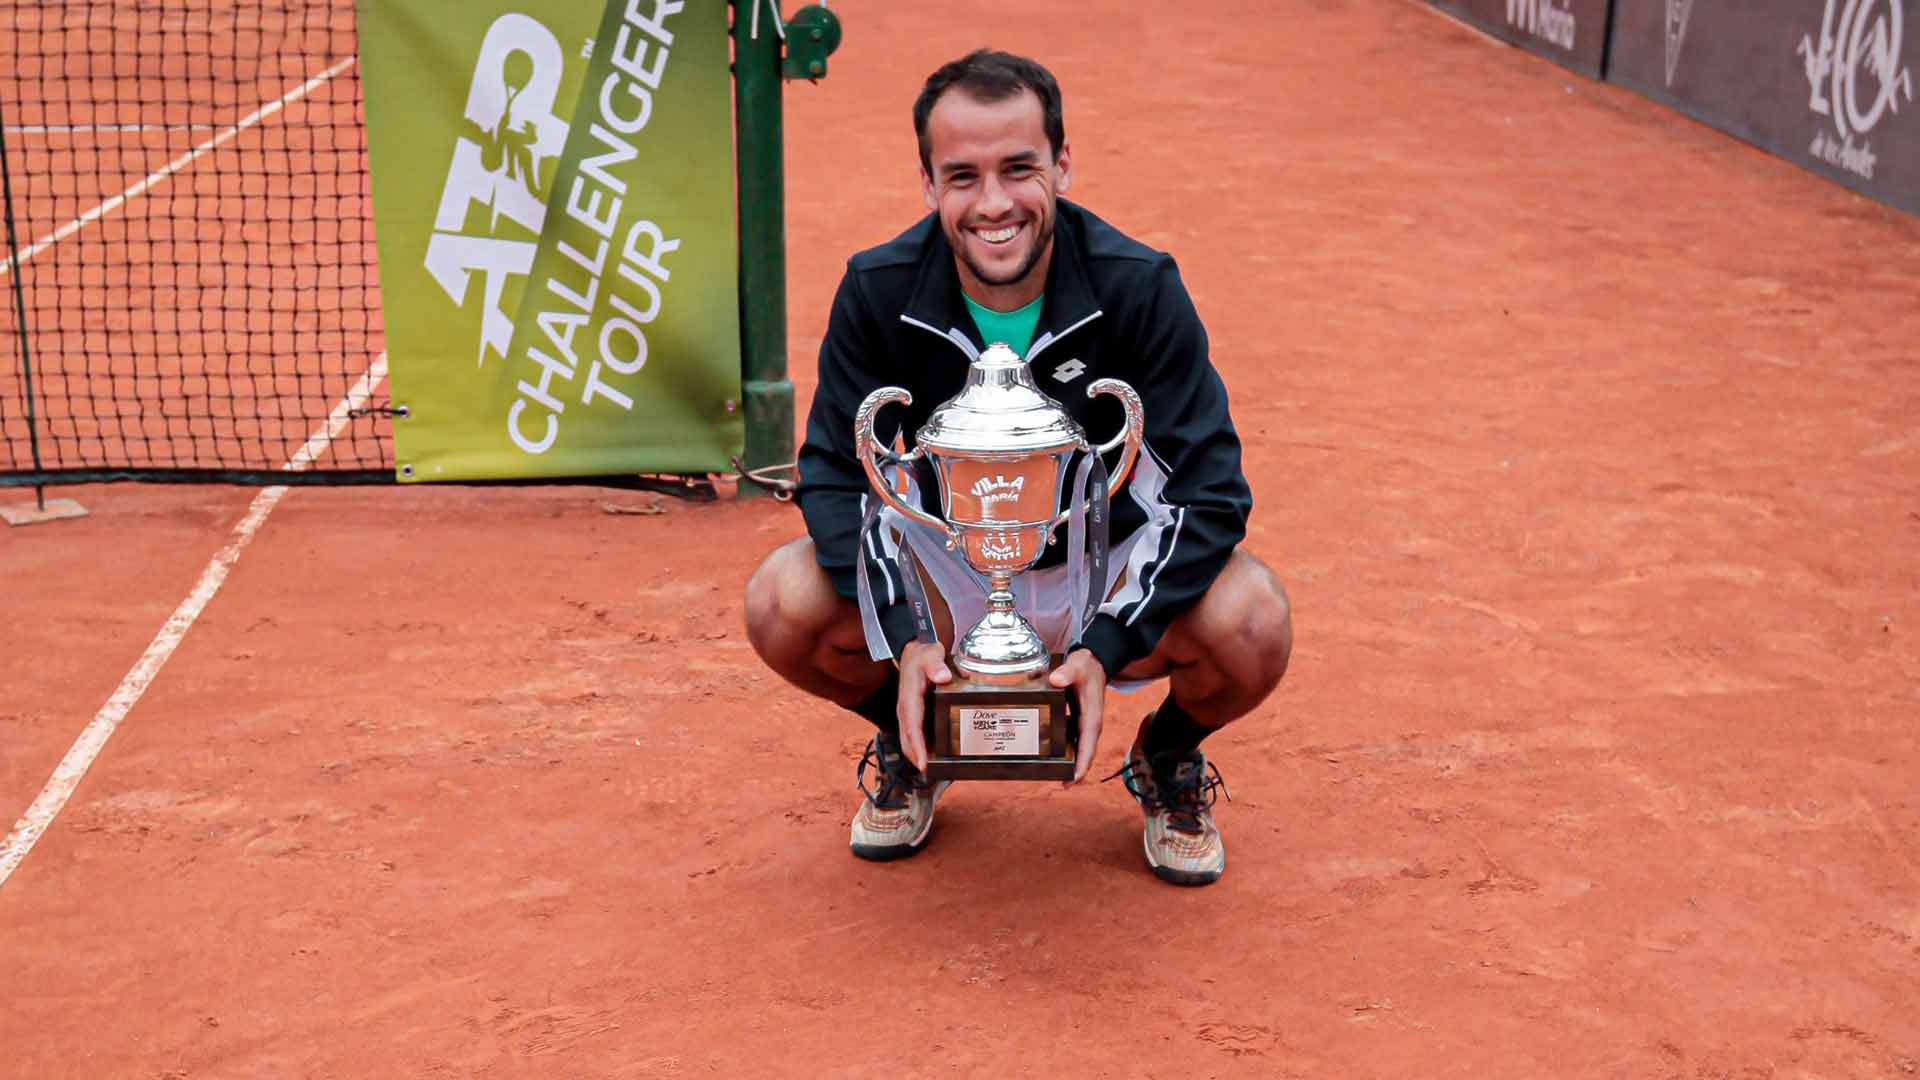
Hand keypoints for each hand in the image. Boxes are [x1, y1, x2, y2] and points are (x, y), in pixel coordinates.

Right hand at [895, 640, 952, 771]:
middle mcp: (905, 708)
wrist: (913, 649)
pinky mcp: (911, 713)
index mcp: (910, 697)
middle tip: (929, 772)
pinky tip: (929, 754)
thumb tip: (943, 677)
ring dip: (915, 754)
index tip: (923, 763)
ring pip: (908, 738)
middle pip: (907, 738)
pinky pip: (912, 733)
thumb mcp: (931, 654)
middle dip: (916, 756)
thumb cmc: (923, 654)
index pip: (912, 727)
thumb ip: (937, 665)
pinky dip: (918, 746)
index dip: (918, 747)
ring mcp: (906, 711)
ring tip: (929, 769)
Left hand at [1048, 648, 1106, 784]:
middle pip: (1085, 754)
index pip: (1088, 747)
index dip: (1081, 765)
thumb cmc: (1086, 667)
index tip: (1073, 780)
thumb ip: (1066, 673)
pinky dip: (1066, 750)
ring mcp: (1085, 725)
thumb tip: (1056, 680)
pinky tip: (1053, 755)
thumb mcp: (1077, 666)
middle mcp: (1090, 725)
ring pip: (1079, 750)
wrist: (1095, 662)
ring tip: (1056, 775)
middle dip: (1076, 771)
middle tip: (1062, 785)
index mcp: (1091, 718)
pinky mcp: (1079, 722)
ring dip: (1071, 763)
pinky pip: (1074, 740)